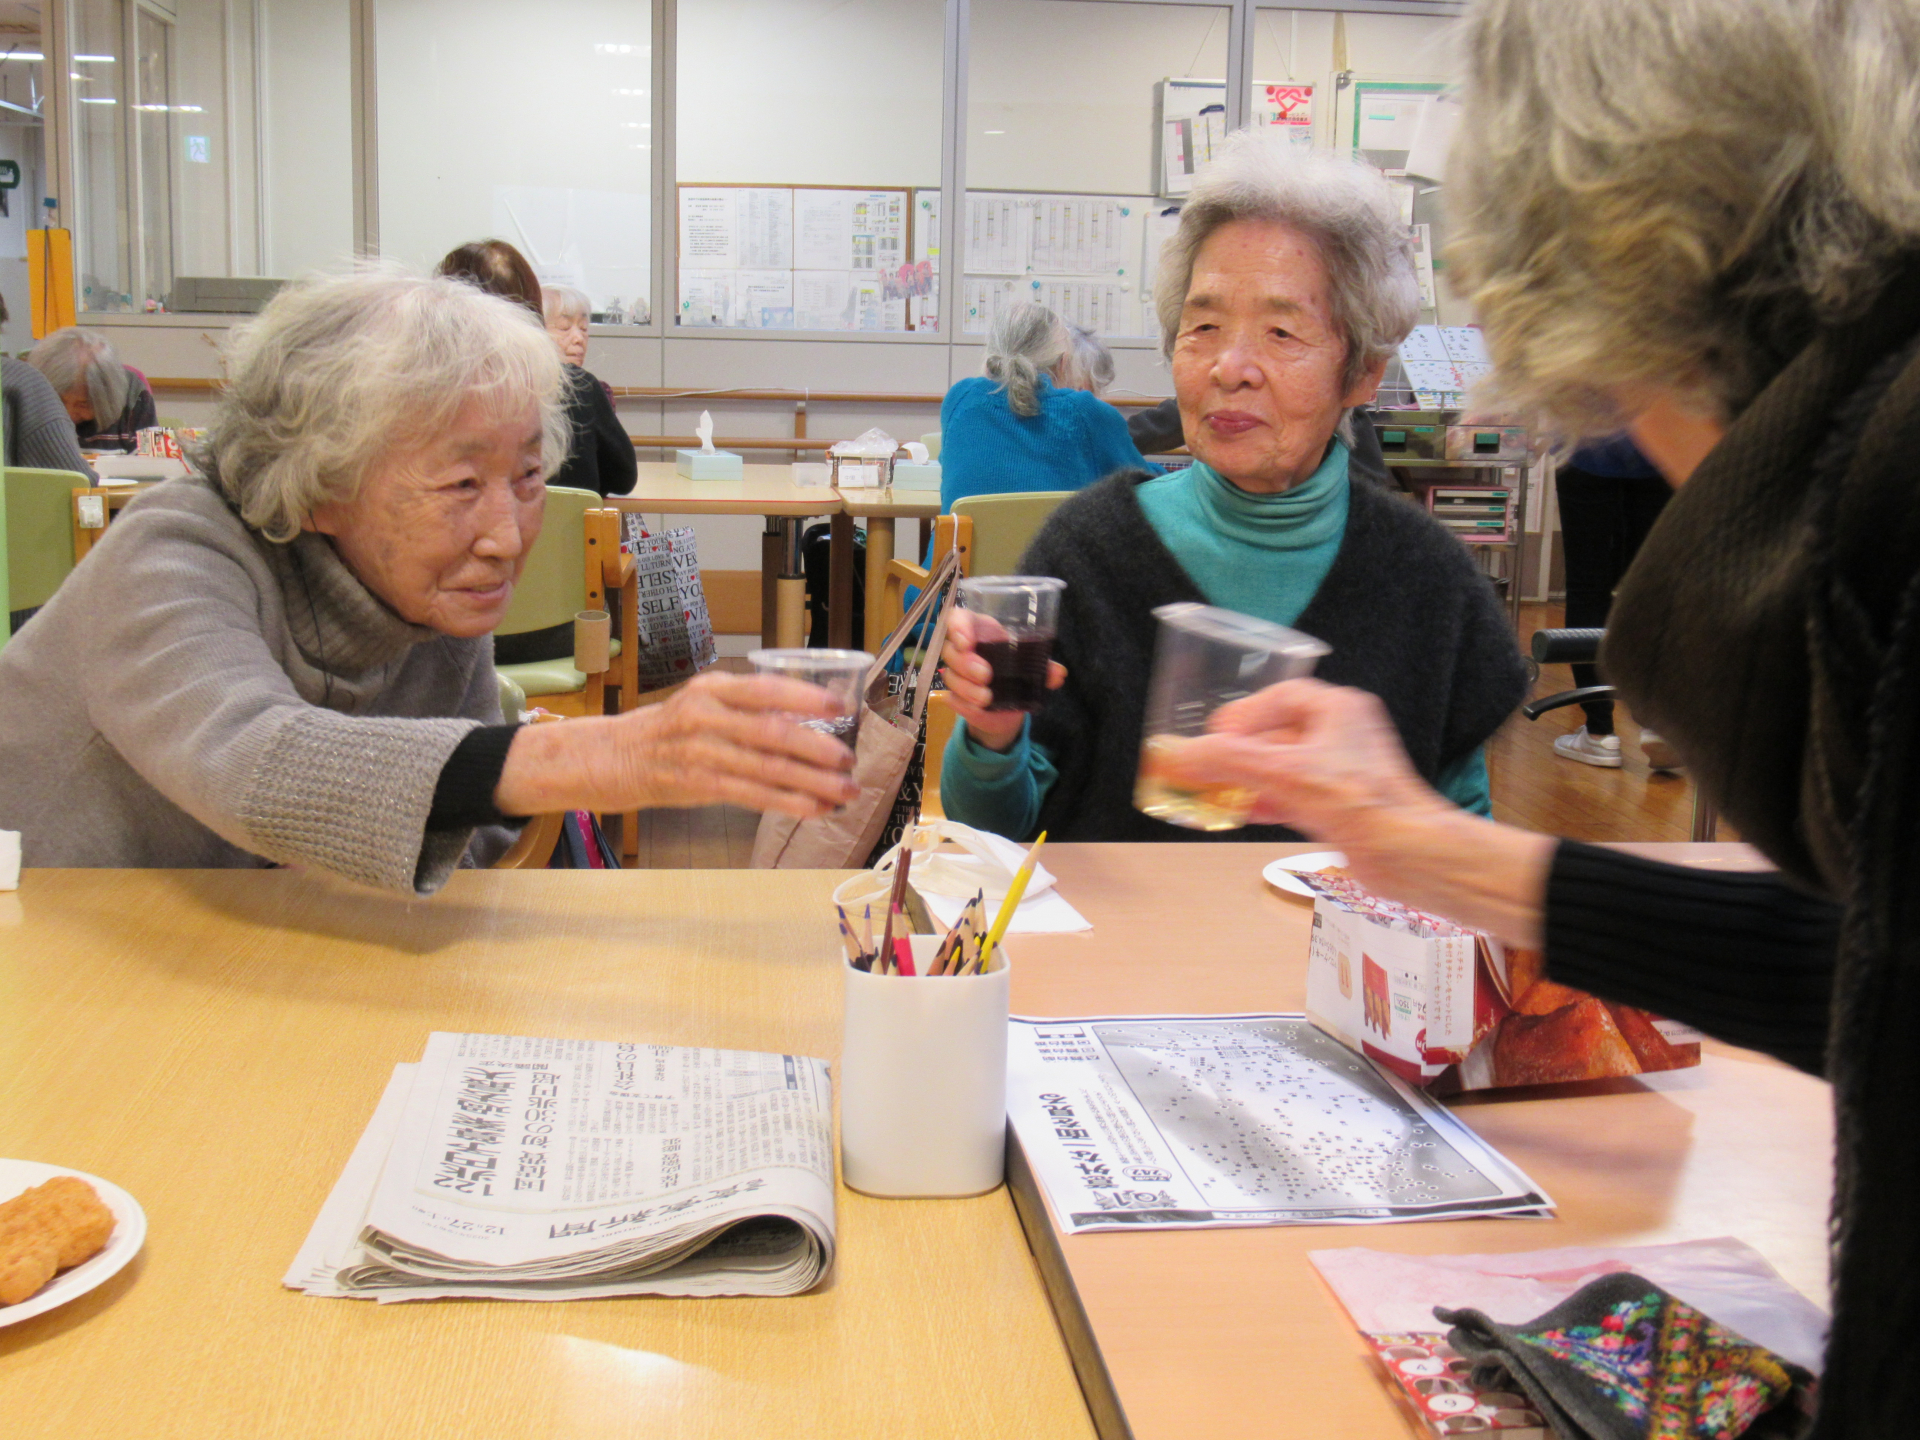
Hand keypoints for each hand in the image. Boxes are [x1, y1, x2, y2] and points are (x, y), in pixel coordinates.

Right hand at [495, 671, 860, 819]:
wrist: (611, 757)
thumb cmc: (667, 732)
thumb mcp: (703, 706)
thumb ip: (748, 712)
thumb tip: (807, 724)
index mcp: (713, 689)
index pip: (767, 689)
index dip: (807, 698)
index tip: (841, 709)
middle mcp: (706, 715)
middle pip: (774, 733)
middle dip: (819, 750)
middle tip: (850, 763)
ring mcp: (700, 751)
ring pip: (768, 768)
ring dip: (813, 783)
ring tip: (845, 792)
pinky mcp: (696, 784)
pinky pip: (751, 795)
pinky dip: (787, 802)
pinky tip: (813, 809)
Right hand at [940, 607, 1065, 751]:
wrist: (1008, 706)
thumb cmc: (1015, 671)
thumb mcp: (1030, 666)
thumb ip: (1043, 667)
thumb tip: (1059, 674)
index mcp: (980, 630)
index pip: (958, 618)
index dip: (957, 627)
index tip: (967, 642)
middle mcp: (963, 649)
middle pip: (950, 649)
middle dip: (966, 662)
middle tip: (986, 675)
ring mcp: (956, 673)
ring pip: (950, 676)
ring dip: (967, 687)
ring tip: (987, 698)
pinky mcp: (955, 696)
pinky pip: (953, 698)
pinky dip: (966, 704)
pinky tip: (980, 709)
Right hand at [1156, 679, 1444, 876]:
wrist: (1407, 853)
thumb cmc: (1361, 804)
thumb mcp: (1280, 773)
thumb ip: (1223, 761)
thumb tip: (1175, 755)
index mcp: (1338, 709)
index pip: (1280, 697)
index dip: (1243, 715)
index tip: (1214, 735)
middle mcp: (1343, 734)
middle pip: (1278, 734)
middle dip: (1239, 754)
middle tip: (1208, 767)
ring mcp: (1345, 771)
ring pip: (1284, 768)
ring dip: (1249, 780)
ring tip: (1216, 793)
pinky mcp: (1343, 805)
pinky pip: (1295, 795)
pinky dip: (1268, 802)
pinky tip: (1243, 814)